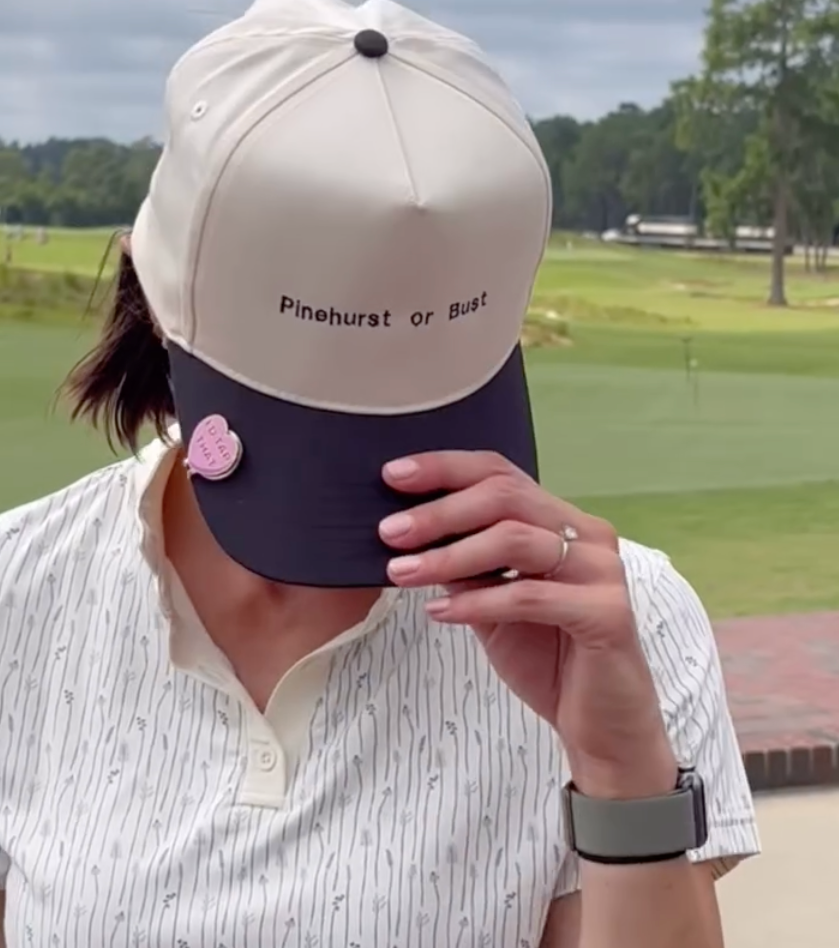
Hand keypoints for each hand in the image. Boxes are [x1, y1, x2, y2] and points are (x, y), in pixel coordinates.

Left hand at [379, 451, 677, 797]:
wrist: (600, 726)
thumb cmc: (547, 658)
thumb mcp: (491, 603)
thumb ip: (464, 565)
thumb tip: (409, 532)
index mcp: (562, 522)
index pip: (501, 474)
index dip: (445, 469)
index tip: (393, 476)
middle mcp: (588, 534)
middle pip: (505, 496)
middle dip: (440, 511)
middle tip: (389, 531)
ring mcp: (602, 570)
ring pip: (514, 539)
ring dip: (449, 555)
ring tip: (401, 572)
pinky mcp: (608, 612)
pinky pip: (529, 595)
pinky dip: (476, 601)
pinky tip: (439, 611)